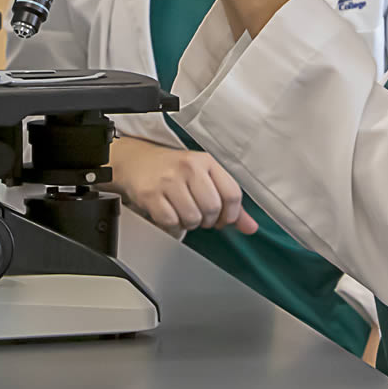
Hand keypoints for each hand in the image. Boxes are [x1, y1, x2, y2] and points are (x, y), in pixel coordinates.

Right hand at [108, 137, 258, 234]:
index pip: (232, 194)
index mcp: (206, 161)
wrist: (136, 162)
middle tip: (199, 215)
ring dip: (189, 224)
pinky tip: (170, 216)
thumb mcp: (204, 177)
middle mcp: (189, 167)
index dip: (231, 214)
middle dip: (208, 220)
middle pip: (212, 209)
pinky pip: (171, 223)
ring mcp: (169, 180)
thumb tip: (251, 227)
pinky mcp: (151, 194)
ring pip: (192, 218)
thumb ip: (228, 202)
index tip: (223, 219)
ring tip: (182, 213)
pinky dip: (172, 227)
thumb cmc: (173, 170)